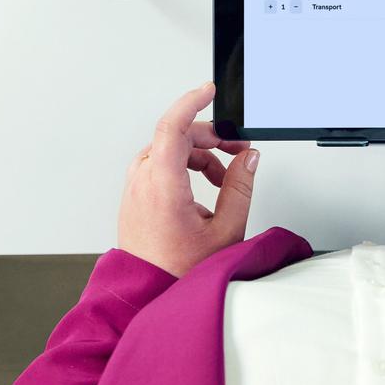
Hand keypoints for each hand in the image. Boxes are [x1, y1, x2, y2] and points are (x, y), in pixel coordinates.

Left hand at [117, 84, 260, 277]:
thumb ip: (241, 187)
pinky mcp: (134, 196)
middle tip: (239, 151)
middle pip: (177, 137)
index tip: (210, 91)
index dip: (192, 102)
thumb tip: (249, 158)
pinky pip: (159, 166)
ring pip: (169, 151)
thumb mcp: (225, 230)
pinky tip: (203, 190)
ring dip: (199, 156)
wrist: (150, 294)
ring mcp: (134, 188)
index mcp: (162, 186)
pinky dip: (184, 168)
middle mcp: (142, 182)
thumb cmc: (180, 271)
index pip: (173, 126)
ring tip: (224, 181)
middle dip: (212, 139)